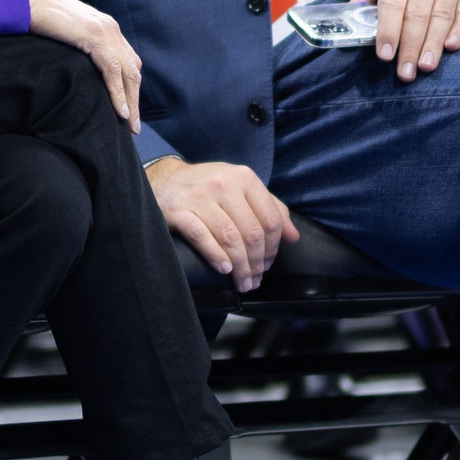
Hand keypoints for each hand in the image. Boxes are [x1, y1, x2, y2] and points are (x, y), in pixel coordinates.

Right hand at [26, 0, 139, 130]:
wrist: (27, 0)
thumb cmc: (39, 18)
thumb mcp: (66, 35)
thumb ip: (78, 46)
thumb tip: (76, 69)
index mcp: (105, 27)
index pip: (127, 62)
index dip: (130, 87)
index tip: (129, 110)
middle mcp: (111, 29)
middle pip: (132, 70)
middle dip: (135, 98)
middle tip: (134, 126)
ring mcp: (105, 31)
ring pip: (127, 73)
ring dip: (131, 101)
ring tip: (131, 124)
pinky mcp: (95, 37)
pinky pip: (112, 70)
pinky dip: (118, 93)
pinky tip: (120, 111)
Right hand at [147, 157, 298, 292]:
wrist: (165, 180)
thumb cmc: (209, 189)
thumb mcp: (242, 190)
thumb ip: (271, 209)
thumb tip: (293, 237)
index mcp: (244, 178)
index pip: (271, 219)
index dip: (273, 248)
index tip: (267, 265)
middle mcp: (223, 183)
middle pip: (252, 233)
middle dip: (257, 263)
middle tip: (254, 280)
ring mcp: (199, 196)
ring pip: (230, 238)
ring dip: (240, 267)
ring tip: (242, 282)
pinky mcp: (177, 210)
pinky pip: (202, 238)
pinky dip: (216, 257)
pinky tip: (224, 269)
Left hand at [357, 0, 459, 81]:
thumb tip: (348, 23)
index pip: (392, 4)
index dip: (388, 31)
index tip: (385, 55)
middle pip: (417, 17)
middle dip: (410, 48)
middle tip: (405, 73)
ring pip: (441, 18)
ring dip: (433, 45)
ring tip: (425, 67)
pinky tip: (451, 47)